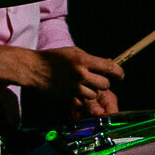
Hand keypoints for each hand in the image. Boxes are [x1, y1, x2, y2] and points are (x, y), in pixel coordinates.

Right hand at [0, 42, 121, 117]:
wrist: (34, 69)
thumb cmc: (55, 58)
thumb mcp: (74, 52)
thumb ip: (92, 60)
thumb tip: (109, 65)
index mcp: (83, 60)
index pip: (110, 68)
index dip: (119, 73)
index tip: (120, 75)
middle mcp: (81, 75)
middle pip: (105, 84)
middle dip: (104, 82)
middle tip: (97, 79)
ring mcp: (74, 88)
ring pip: (95, 94)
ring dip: (93, 91)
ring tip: (84, 84)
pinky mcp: (68, 98)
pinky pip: (84, 102)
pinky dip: (82, 98)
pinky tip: (75, 91)